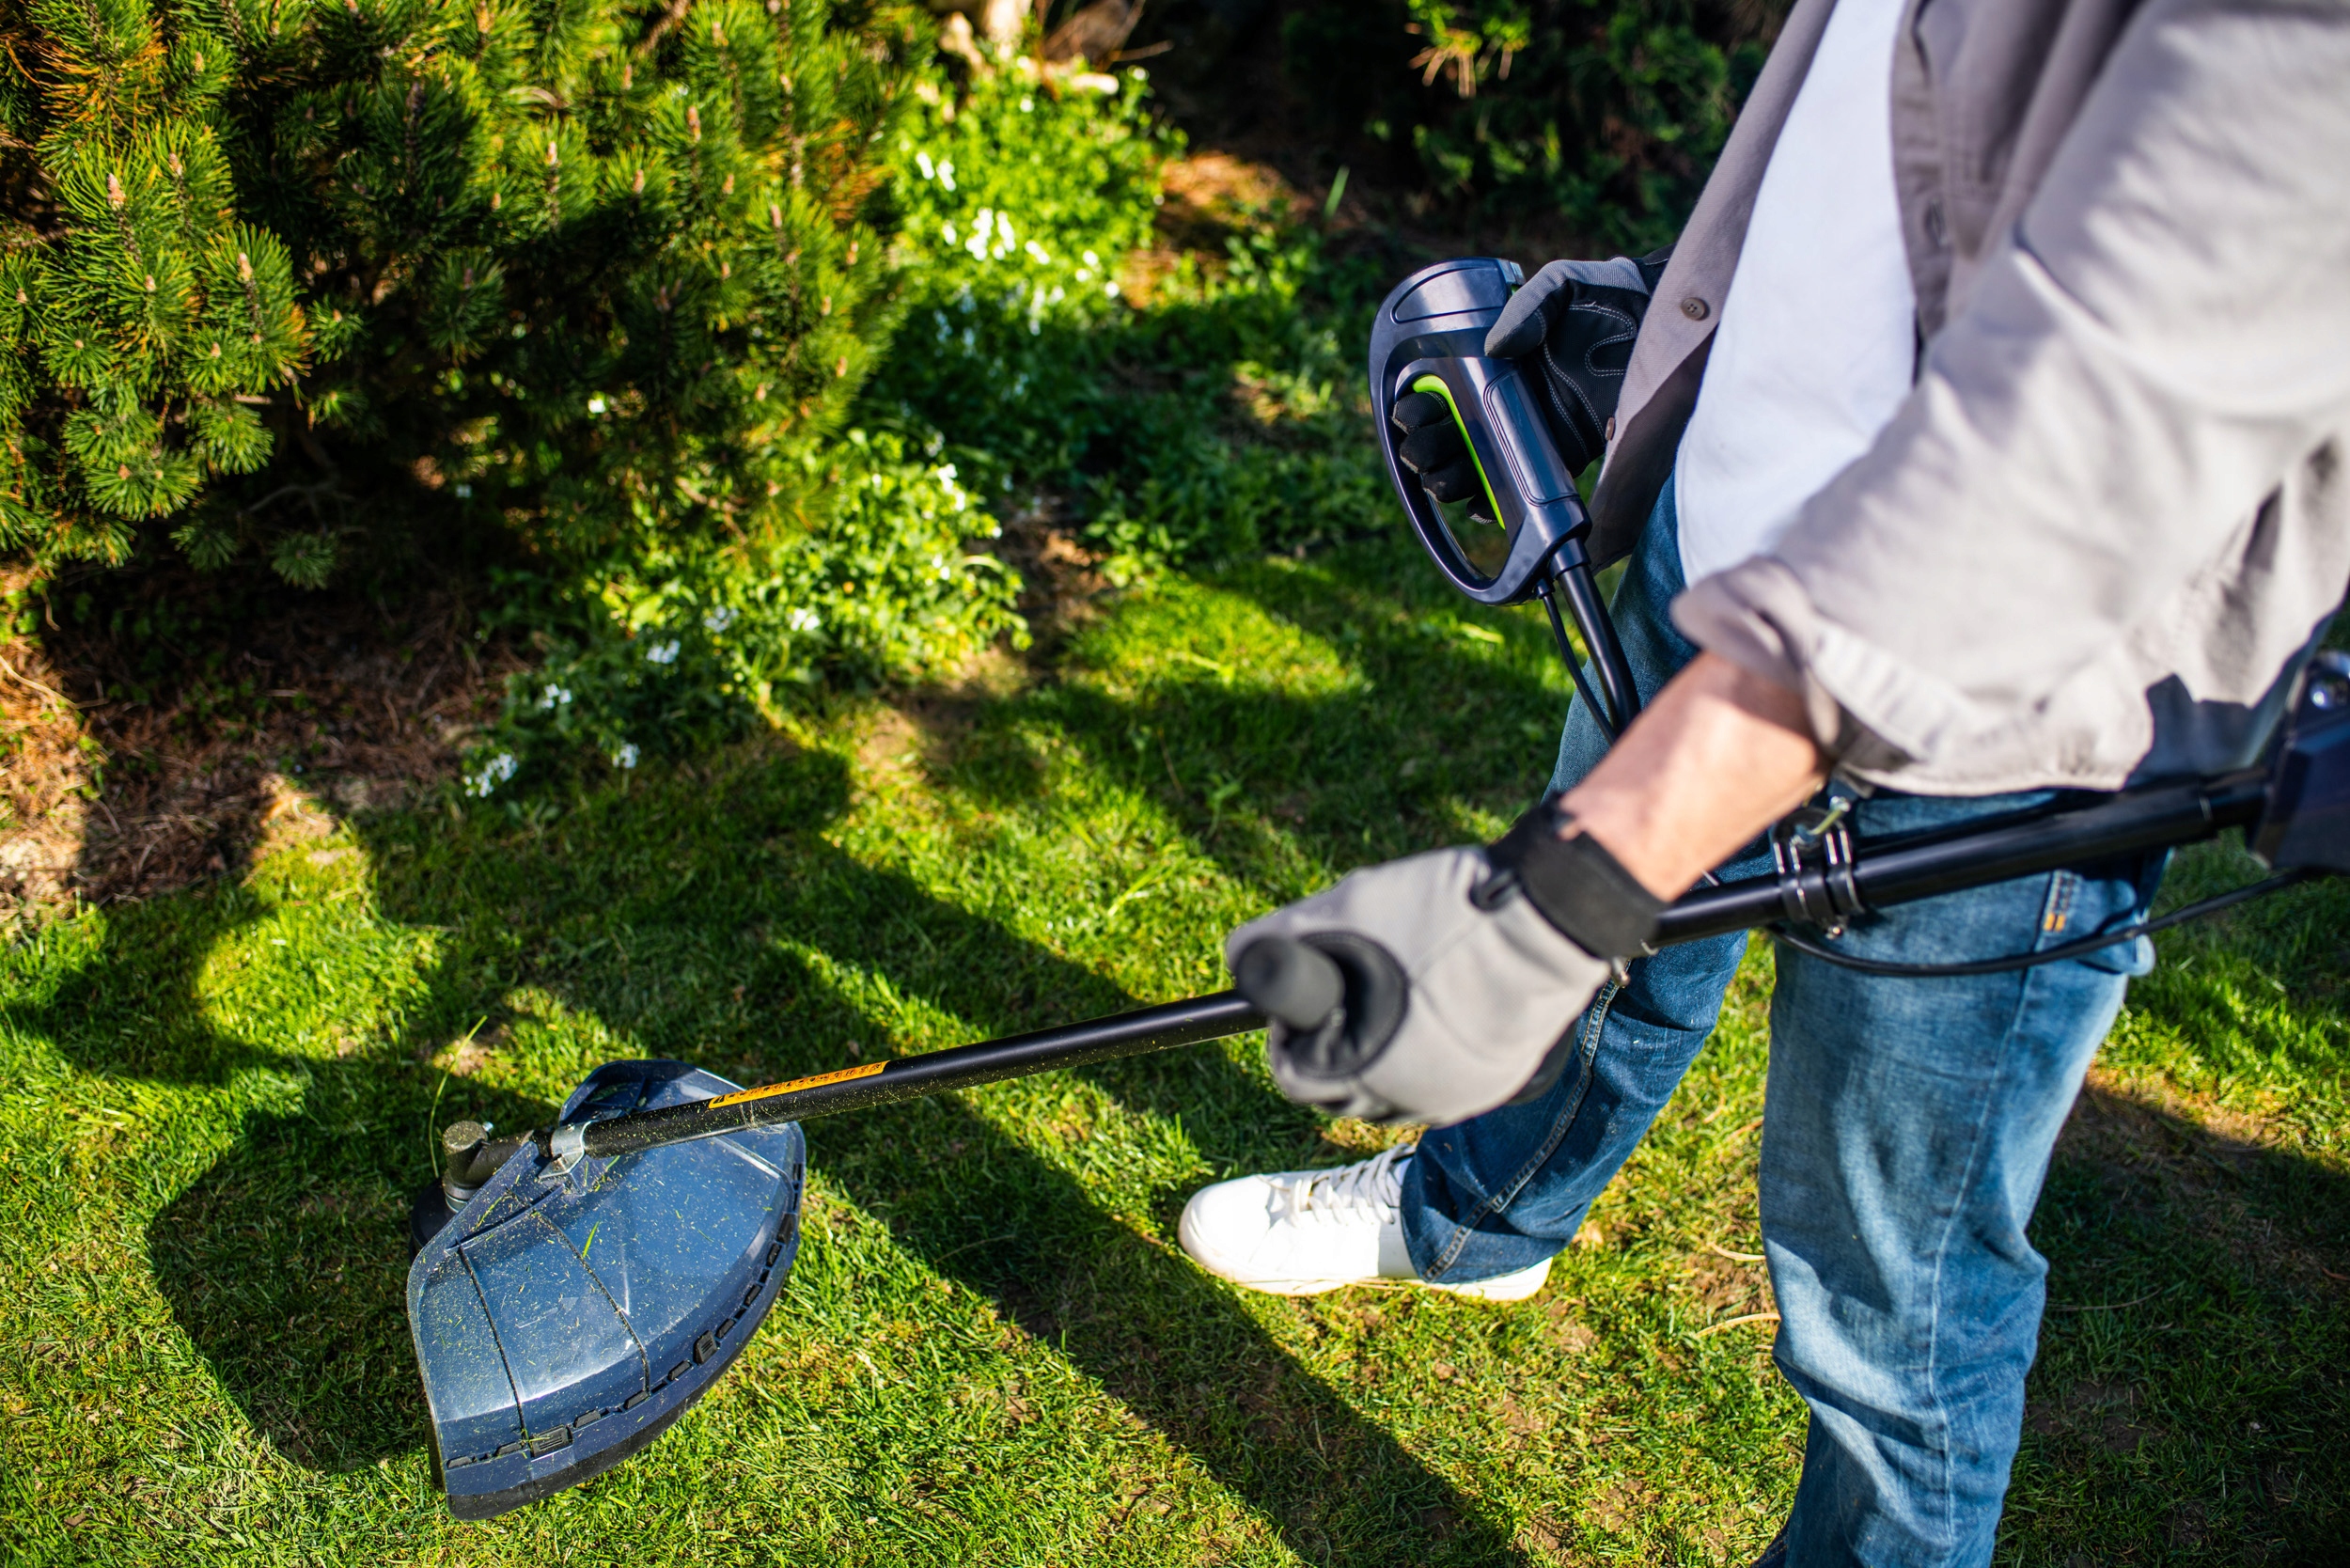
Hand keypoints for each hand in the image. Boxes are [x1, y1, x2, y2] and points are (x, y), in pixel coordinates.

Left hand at [1225, 802, 1662, 1127]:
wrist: (1551, 920)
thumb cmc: (1443, 913)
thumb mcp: (1346, 908)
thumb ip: (1278, 939)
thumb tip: (1243, 958)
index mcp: (1360, 1071)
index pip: (1291, 1073)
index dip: (1287, 1026)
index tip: (1306, 986)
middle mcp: (1406, 1102)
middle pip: (1338, 1085)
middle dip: (1333, 1036)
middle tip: (1357, 977)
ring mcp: (1455, 1100)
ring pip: (1389, 1084)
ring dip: (1380, 1044)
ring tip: (1403, 981)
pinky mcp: (1495, 1086)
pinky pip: (1439, 1078)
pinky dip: (1428, 1047)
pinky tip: (1440, 999)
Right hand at [1389, 253, 1666, 514]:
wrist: (1666, 322)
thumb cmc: (1609, 295)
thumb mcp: (1563, 285)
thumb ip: (1530, 305)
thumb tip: (1495, 346)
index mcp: (1493, 363)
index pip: (1442, 391)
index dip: (1419, 406)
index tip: (1411, 413)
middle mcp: (1504, 400)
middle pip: (1451, 435)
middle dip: (1429, 450)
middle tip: (1423, 453)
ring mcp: (1531, 431)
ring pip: (1477, 467)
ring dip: (1452, 481)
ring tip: (1444, 482)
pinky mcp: (1563, 455)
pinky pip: (1522, 487)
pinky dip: (1496, 503)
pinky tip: (1482, 505)